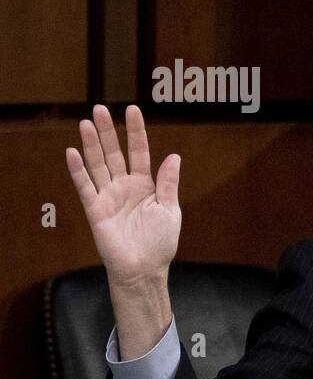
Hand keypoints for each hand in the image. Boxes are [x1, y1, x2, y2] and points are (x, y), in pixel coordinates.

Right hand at [67, 105, 181, 281]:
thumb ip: (168, 183)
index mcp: (145, 185)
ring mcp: (108, 196)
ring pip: (98, 165)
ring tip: (85, 123)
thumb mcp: (169, 209)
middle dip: (108, 131)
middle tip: (100, 109)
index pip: (139, 152)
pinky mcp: (95, 209)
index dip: (136, 132)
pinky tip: (72, 152)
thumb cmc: (159, 242)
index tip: (133, 109)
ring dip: (91, 145)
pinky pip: (85, 186)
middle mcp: (124, 186)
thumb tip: (173, 156)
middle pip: (114, 153)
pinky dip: (78, 170)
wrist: (144, 269)